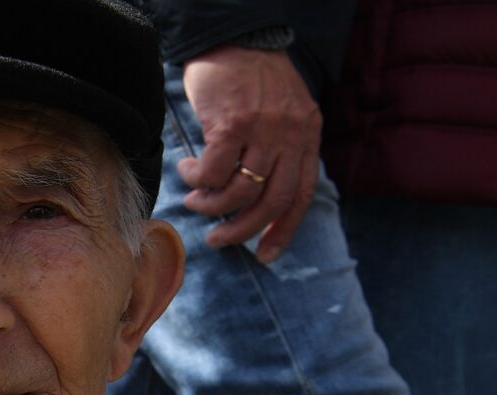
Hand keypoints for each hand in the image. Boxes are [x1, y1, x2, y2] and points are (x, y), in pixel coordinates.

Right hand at [178, 46, 320, 262]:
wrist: (233, 37)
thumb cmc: (251, 77)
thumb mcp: (281, 113)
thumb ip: (279, 148)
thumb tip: (257, 196)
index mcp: (307, 135)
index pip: (301, 195)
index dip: (283, 230)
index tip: (265, 255)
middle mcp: (291, 135)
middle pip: (271, 201)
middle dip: (242, 229)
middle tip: (217, 239)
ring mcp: (264, 130)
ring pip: (239, 191)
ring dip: (211, 205)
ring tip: (195, 200)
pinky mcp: (233, 124)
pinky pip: (213, 171)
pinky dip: (198, 179)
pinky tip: (189, 169)